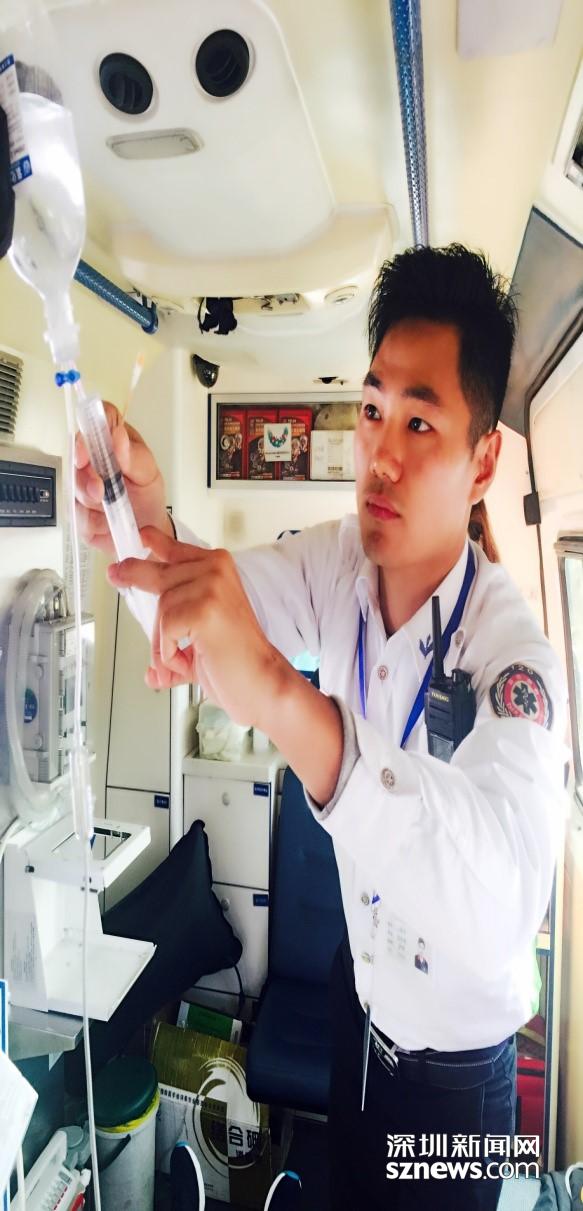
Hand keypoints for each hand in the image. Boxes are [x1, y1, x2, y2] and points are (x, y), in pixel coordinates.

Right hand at [74, 401, 171, 556]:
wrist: (147, 528)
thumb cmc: (148, 496)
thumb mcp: (149, 476)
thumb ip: (134, 457)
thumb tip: (118, 435)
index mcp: (116, 441)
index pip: (102, 418)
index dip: (92, 425)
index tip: (90, 447)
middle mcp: (96, 457)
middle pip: (78, 450)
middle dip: (86, 471)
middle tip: (100, 488)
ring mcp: (83, 481)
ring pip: (73, 481)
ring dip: (88, 495)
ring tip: (106, 504)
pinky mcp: (78, 507)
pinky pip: (74, 510)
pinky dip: (89, 517)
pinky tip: (102, 520)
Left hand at [107, 527, 285, 726]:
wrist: (260, 682)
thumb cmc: (234, 659)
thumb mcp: (199, 635)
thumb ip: (175, 642)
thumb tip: (149, 671)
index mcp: (217, 567)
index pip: (175, 547)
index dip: (152, 541)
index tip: (138, 536)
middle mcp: (216, 569)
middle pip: (157, 572)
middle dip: (132, 576)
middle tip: (115, 575)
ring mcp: (211, 586)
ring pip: (161, 606)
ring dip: (162, 641)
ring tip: (180, 658)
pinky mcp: (204, 608)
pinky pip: (166, 627)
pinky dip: (169, 651)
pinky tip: (187, 660)